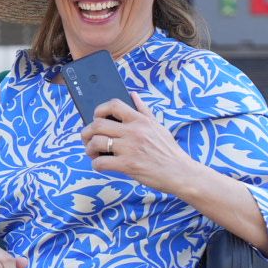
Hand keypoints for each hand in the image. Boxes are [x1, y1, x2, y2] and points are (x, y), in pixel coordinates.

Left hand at [80, 93, 195, 195]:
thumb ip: (144, 110)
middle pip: (97, 124)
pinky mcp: (128, 165)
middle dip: (86, 132)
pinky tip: (100, 165)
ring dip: (89, 148)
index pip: (113, 105)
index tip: (95, 117)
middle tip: (87, 138)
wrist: (180, 172)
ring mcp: (130, 148)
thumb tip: (133, 95)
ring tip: (92, 153)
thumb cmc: (168, 150)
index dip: (98, 110)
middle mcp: (134, 132)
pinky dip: (96, 164)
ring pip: (96, 142)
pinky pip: (101, 162)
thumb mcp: (158, 126)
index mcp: (140, 120)